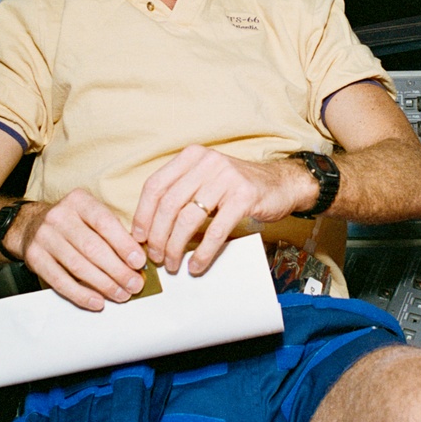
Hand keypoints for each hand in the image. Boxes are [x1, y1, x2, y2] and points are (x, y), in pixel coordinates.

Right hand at [18, 188, 148, 310]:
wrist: (31, 225)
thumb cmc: (73, 222)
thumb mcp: (92, 215)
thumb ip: (114, 231)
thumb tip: (138, 259)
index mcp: (79, 201)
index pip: (104, 222)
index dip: (124, 244)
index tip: (139, 262)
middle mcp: (59, 216)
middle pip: (92, 247)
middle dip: (117, 270)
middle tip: (134, 284)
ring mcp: (44, 237)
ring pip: (78, 266)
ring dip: (103, 284)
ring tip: (121, 294)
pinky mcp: (34, 258)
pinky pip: (60, 281)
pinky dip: (81, 294)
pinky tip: (97, 301)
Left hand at [131, 146, 306, 275]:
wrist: (280, 183)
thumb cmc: (237, 186)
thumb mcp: (205, 179)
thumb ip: (181, 193)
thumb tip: (149, 227)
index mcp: (192, 156)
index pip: (155, 186)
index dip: (143, 215)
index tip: (139, 238)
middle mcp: (207, 162)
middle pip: (169, 204)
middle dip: (158, 236)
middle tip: (156, 257)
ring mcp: (227, 178)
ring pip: (188, 218)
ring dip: (176, 247)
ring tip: (173, 263)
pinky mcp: (244, 196)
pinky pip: (215, 230)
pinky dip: (202, 252)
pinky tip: (197, 265)